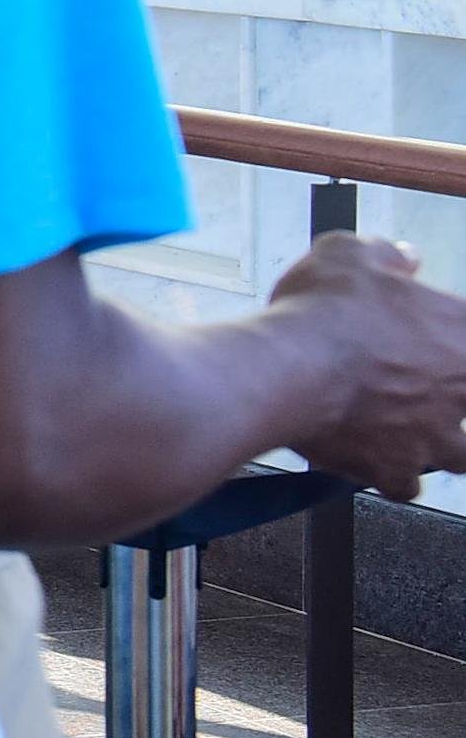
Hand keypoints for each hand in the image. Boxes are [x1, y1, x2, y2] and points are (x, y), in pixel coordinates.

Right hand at [272, 232, 465, 500]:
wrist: (290, 368)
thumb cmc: (327, 310)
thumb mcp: (349, 254)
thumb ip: (385, 254)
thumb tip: (404, 258)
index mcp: (464, 333)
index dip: (458, 336)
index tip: (447, 345)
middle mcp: (460, 390)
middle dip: (456, 402)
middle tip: (428, 392)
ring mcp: (432, 436)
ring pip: (461, 456)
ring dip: (440, 445)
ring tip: (411, 432)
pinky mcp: (394, 468)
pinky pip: (404, 484)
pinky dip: (391, 474)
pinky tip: (372, 460)